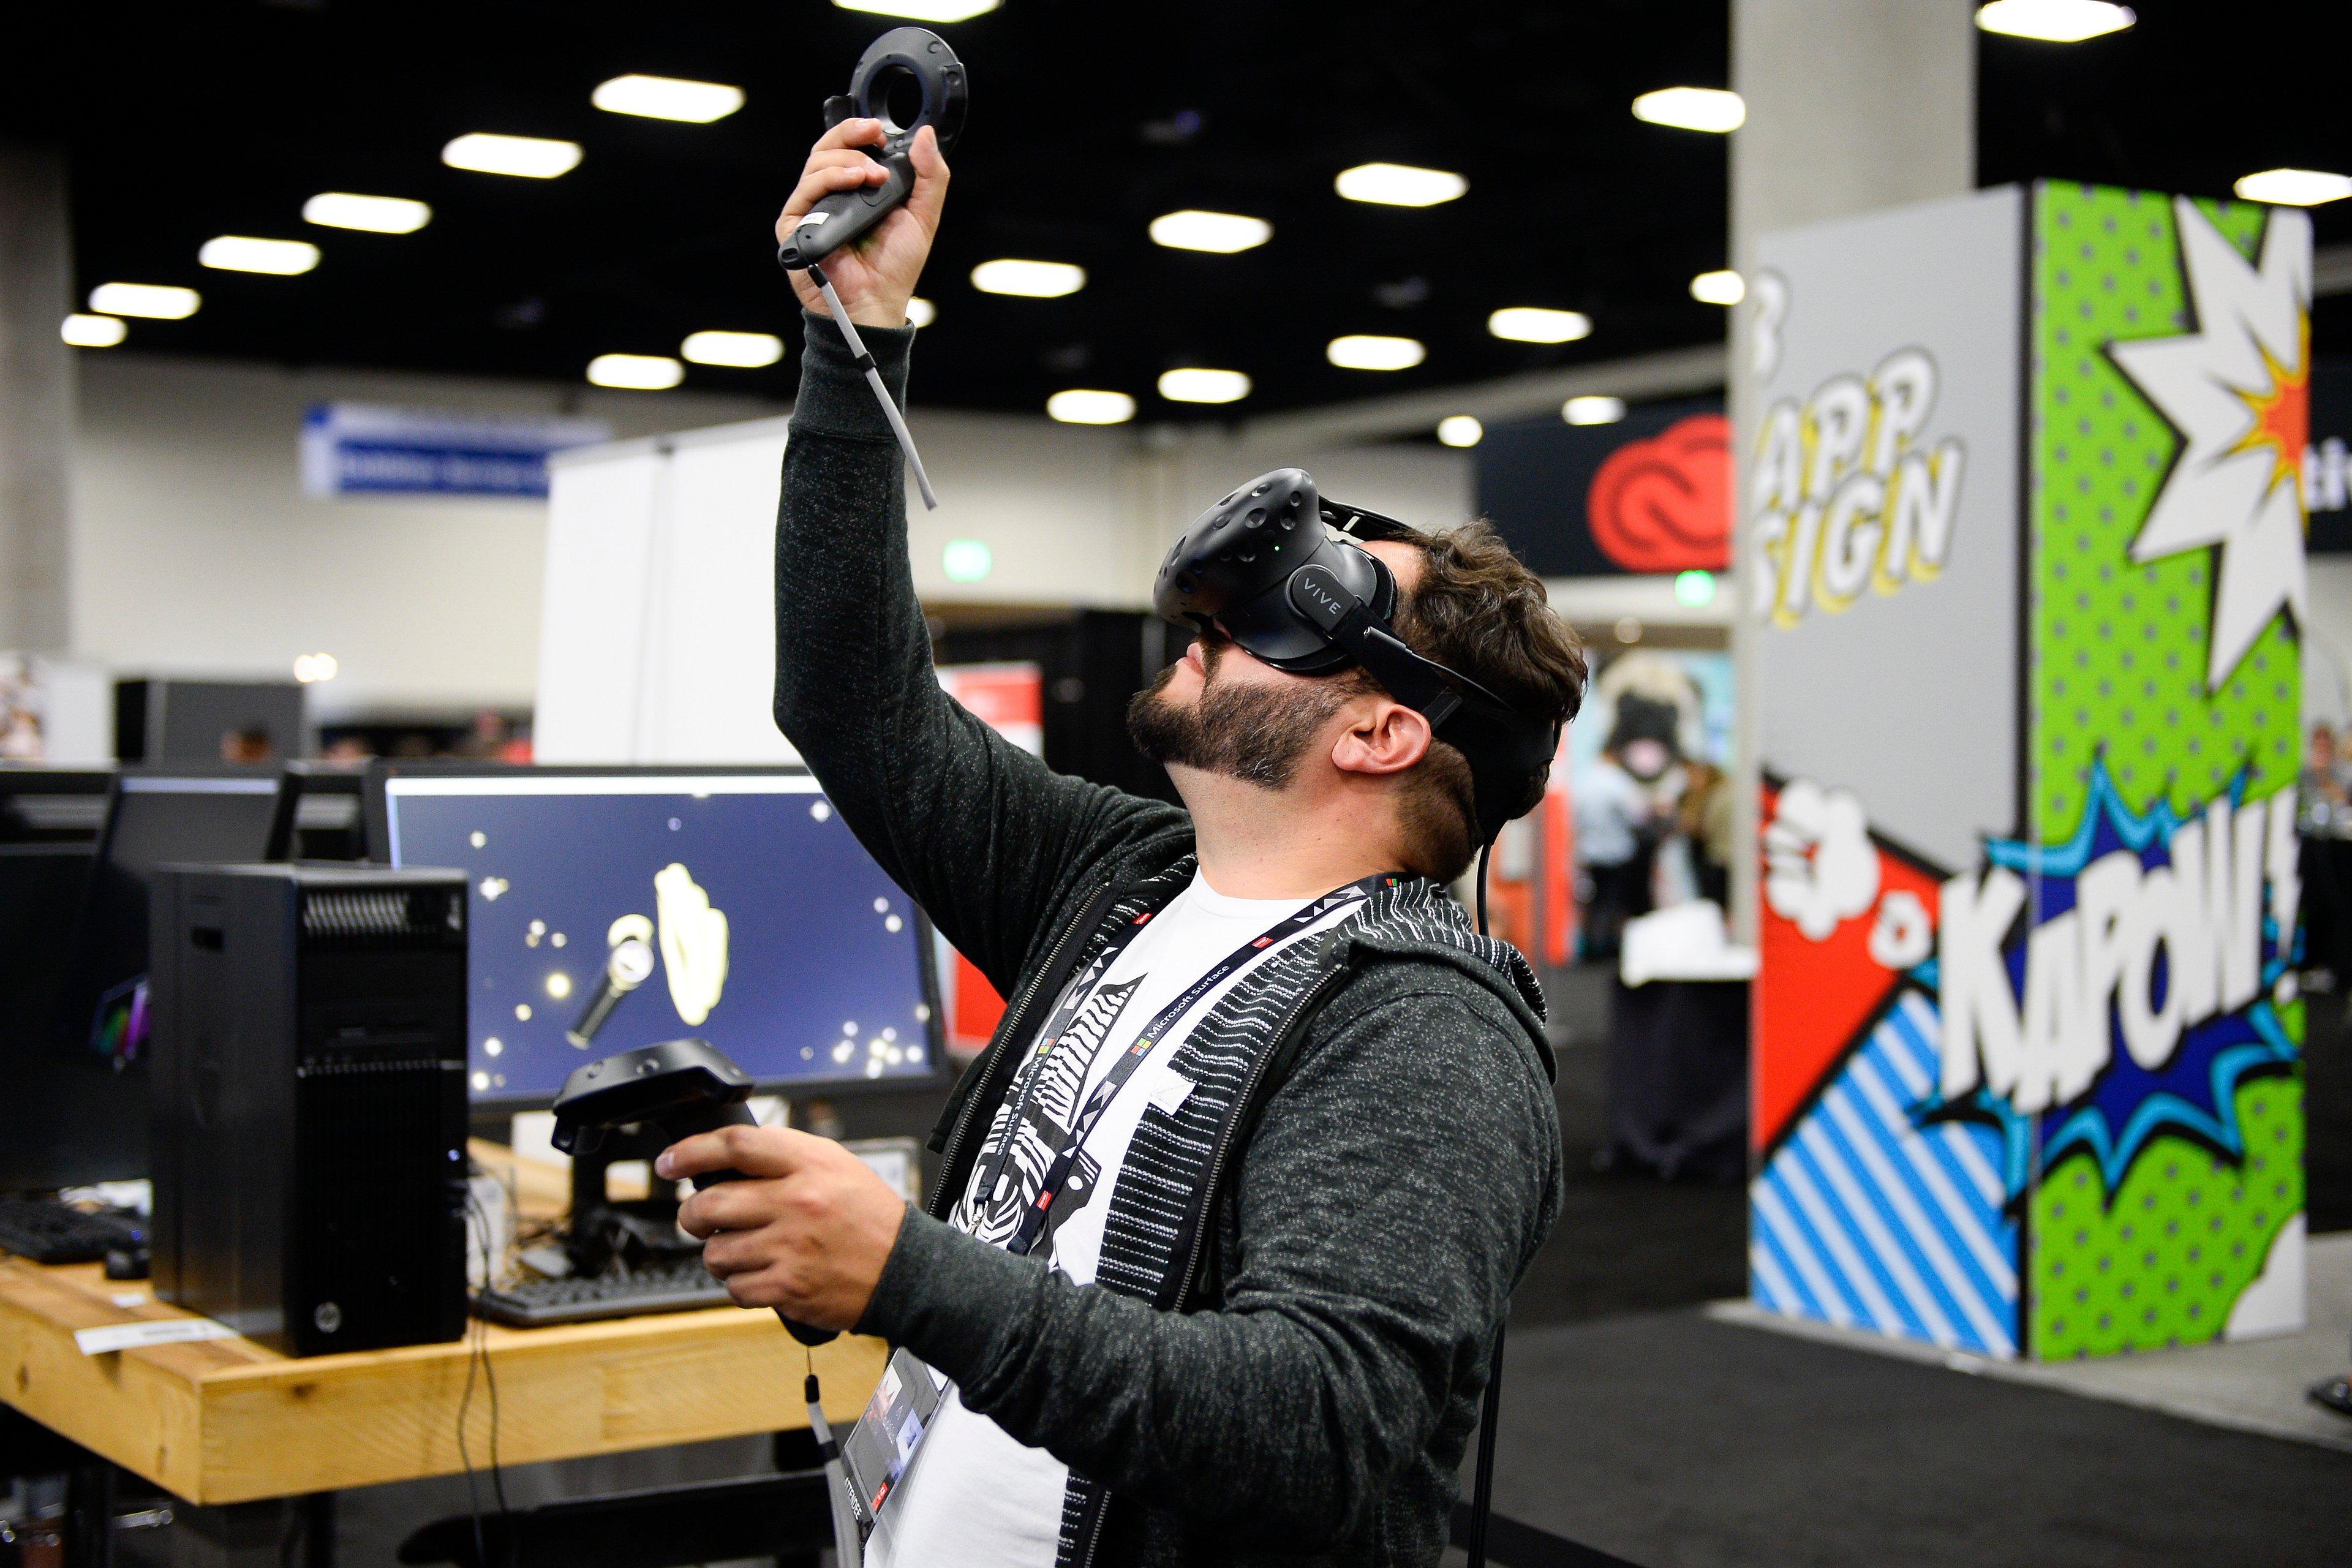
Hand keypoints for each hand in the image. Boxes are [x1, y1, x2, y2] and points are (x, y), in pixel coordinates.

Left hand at [663, 1125, 907, 1329]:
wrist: (907, 1270)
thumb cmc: (869, 1217)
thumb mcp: (835, 1165)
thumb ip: (785, 1157)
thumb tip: (727, 1157)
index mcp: (808, 1164)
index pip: (734, 1145)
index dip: (691, 1151)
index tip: (669, 1162)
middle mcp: (796, 1202)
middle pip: (710, 1203)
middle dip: (691, 1214)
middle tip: (696, 1218)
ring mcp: (790, 1247)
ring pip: (715, 1251)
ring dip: (718, 1254)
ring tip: (740, 1252)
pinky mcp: (788, 1287)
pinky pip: (735, 1288)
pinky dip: (740, 1285)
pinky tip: (760, 1275)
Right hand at [774, 120, 949, 328]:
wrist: (877, 301)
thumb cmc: (895, 266)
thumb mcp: (923, 215)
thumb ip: (930, 176)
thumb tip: (925, 135)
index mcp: (854, 190)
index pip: (846, 148)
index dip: (858, 133)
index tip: (879, 132)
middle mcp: (829, 196)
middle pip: (826, 148)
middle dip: (850, 136)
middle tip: (875, 140)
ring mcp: (810, 210)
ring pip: (816, 164)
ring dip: (847, 161)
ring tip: (871, 175)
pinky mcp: (794, 226)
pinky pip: (805, 192)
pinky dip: (829, 180)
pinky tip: (853, 182)